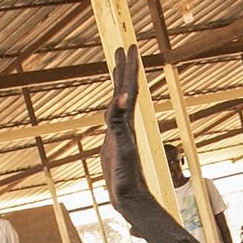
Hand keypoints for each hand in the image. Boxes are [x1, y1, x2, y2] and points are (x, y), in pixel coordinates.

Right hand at [102, 46, 155, 211]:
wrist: (130, 197)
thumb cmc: (128, 176)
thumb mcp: (121, 146)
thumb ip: (118, 122)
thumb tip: (120, 98)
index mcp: (128, 120)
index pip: (128, 87)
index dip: (129, 67)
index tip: (130, 46)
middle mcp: (126, 123)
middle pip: (125, 89)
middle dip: (124, 68)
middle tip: (124, 47)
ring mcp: (121, 132)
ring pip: (119, 102)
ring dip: (119, 83)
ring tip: (117, 67)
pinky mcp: (115, 142)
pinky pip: (113, 118)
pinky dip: (112, 106)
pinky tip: (112, 104)